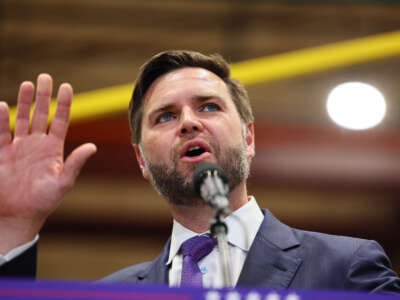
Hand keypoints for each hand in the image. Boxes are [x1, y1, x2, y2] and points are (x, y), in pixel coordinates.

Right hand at [0, 74, 96, 252]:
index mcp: (54, 149)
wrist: (18, 215)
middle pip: (41, 115)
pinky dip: (0, 119)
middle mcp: (37, 144)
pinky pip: (1, 132)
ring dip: (24, 102)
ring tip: (28, 84)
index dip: (64, 104)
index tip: (66, 86)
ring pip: (22, 118)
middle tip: (45, 77)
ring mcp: (19, 147)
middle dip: (44, 96)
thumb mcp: (63, 182)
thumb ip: (75, 163)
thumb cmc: (43, 201)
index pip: (61, 121)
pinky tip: (2, 105)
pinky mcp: (2, 153)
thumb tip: (93, 146)